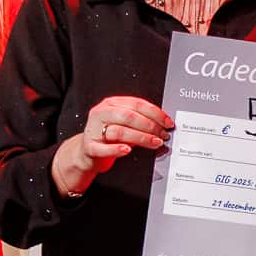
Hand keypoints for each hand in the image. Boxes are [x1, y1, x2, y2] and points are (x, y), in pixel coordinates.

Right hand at [55, 95, 171, 193]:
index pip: (137, 104)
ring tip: (154, 143)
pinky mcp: (89, 146)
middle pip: (129, 116)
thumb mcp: (124, 125)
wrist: (88, 152)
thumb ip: (140, 122)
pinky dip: (116, 149)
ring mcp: (93, 129)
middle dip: (150, 126)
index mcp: (111, 104)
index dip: (155, 113)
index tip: (167, 122)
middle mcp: (102, 113)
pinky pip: (103, 148)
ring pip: (120, 131)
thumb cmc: (109, 137)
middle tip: (162, 135)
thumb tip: (163, 125)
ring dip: (141, 138)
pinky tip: (127, 150)